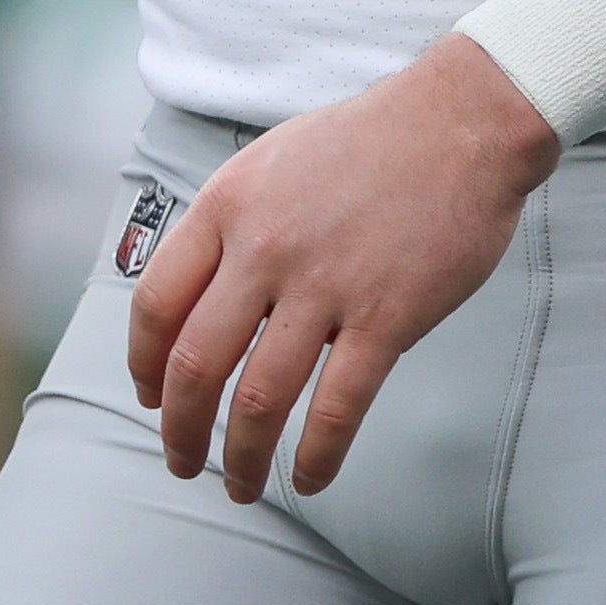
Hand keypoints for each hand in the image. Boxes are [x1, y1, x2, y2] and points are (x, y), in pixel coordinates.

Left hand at [126, 34, 551, 502]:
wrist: (461, 120)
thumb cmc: (370, 139)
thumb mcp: (272, 160)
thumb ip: (231, 224)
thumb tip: (201, 297)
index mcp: (229, 205)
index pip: (156, 302)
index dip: (144, 364)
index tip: (149, 395)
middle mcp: (266, 248)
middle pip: (195, 363)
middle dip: (179, 429)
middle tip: (183, 459)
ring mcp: (325, 286)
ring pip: (258, 399)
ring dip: (241, 458)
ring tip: (240, 484)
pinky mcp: (386, 318)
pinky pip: (336, 410)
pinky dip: (317, 457)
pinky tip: (311, 478)